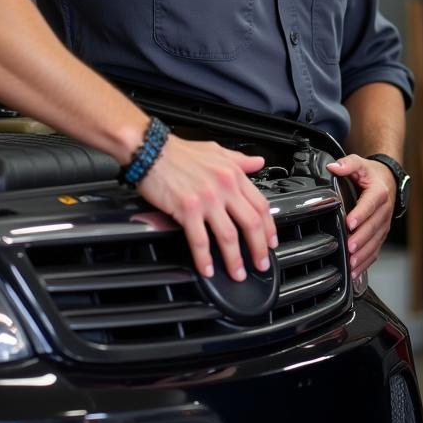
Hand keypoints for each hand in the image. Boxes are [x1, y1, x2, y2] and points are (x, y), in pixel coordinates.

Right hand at [139, 136, 276, 281]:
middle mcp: (224, 186)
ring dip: (235, 259)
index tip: (271, 241)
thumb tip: (258, 163)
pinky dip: (205, 258)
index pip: (260, 204)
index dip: (269, 227)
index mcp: (233, 174)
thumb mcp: (216, 150)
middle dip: (259, 248)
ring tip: (237, 273)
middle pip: (251, 223)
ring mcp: (207, 198)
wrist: (151, 149)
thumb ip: (239, 160)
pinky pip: (200, 240)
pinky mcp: (187, 208)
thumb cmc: (180, 151)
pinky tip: (208, 269)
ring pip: (229, 235)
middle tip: (261, 263)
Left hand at [326, 154, 395, 278]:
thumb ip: (348, 164)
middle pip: (373, 227)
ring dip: (363, 253)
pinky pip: (375, 250)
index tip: (350, 223)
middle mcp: (384, 210)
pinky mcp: (381, 234)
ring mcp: (383, 224)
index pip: (370, 204)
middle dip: (361, 239)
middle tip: (349, 247)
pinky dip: (366, 262)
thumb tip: (333, 167)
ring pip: (375, 241)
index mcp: (379, 192)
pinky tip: (356, 270)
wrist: (388, 180)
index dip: (361, 214)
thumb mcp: (360, 164)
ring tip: (352, 262)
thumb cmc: (372, 174)